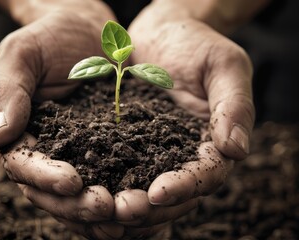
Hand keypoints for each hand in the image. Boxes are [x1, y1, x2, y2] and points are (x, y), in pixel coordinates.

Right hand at [0, 2, 124, 238]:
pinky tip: (142, 209)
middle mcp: (47, 152)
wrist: (86, 31)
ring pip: (81, 197)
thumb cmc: (50, 37)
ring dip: (100, 214)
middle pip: (53, 192)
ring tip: (126, 218)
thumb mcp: (23, 54)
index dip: (45, 178)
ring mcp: (77, 156)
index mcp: (20, 134)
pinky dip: (122, 199)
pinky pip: (111, 181)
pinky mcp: (106, 152)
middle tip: (105, 207)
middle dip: (77, 204)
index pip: (24, 166)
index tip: (72, 182)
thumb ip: (8, 91)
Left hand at [115, 2, 254, 232]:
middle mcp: (183, 154)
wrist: (161, 32)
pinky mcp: (128, 143)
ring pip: (143, 189)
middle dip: (150, 207)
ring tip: (101, 207)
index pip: (205, 175)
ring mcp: (154, 151)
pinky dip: (105, 183)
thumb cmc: (197, 44)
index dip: (184, 187)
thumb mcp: (224, 65)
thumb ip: (234, 105)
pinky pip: (117, 169)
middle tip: (122, 210)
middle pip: (173, 194)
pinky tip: (86, 189)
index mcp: (213, 142)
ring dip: (125, 203)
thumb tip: (236, 150)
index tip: (158, 193)